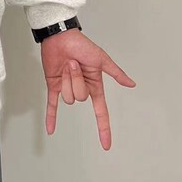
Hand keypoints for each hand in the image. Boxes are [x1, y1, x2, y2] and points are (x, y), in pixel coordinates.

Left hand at [40, 28, 135, 149]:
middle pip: (79, 98)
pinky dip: (51, 117)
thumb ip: (116, 73)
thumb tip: (132, 84)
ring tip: (66, 64)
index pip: (101, 111)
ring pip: (67, 98)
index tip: (106, 145)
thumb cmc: (81, 45)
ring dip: (67, 79)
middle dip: (77, 79)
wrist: (60, 37)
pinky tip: (50, 130)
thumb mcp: (101, 59)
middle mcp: (81, 88)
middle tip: (74, 63)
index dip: (103, 128)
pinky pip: (52, 104)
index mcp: (94, 85)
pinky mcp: (53, 85)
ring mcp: (66, 87)